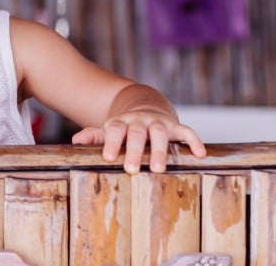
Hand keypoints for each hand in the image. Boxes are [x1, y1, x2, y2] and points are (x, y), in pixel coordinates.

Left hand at [71, 109, 206, 172]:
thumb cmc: (126, 127)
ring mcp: (159, 122)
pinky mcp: (176, 126)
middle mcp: (140, 120)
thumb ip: (95, 135)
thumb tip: (75, 141)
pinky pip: (187, 131)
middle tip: (131, 169)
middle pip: (137, 133)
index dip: (111, 143)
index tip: (108, 158)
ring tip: (158, 168)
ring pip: (159, 133)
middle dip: (134, 151)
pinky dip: (194, 141)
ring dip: (159, 150)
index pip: (115, 130)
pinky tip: (200, 154)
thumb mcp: (110, 129)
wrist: (147, 105)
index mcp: (121, 122)